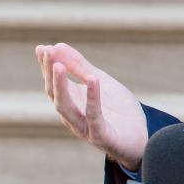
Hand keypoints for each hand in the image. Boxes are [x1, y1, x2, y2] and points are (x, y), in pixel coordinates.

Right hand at [35, 42, 147, 169]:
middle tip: (46, 52)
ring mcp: (85, 128)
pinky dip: (92, 98)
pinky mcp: (101, 136)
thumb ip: (80, 66)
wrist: (141, 138)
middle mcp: (73, 116)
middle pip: (55, 94)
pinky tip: (93, 79)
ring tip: (58, 65)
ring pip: (66, 107)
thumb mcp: (101, 82)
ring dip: (61, 86)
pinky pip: (94, 116)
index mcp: (71, 102)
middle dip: (50, 73)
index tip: (42, 48)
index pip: (53, 83)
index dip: (47, 66)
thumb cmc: (117, 110)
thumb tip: (56, 45)